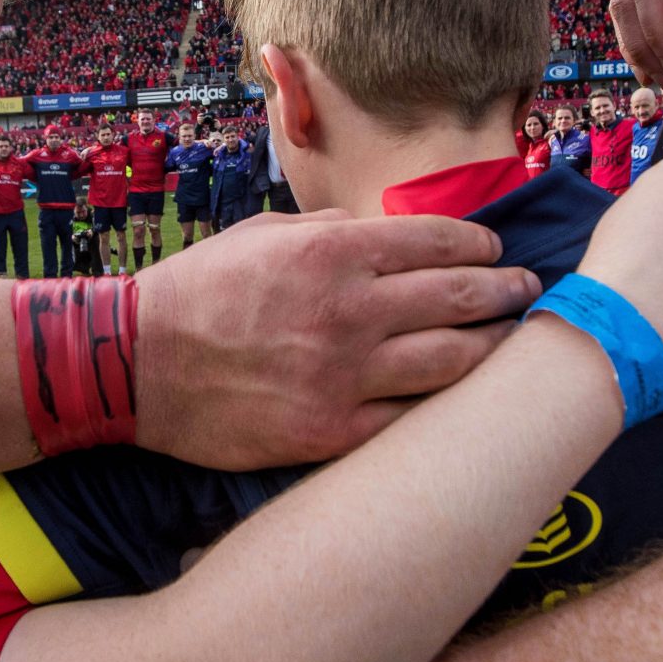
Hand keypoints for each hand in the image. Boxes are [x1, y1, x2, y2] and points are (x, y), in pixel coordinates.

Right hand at [134, 210, 542, 469]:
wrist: (135, 363)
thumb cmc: (198, 290)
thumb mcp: (265, 235)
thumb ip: (333, 231)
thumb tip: (388, 231)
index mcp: (334, 253)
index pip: (439, 239)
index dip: (480, 243)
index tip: (494, 249)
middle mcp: (350, 310)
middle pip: (461, 297)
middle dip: (506, 290)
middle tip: (527, 290)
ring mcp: (344, 375)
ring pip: (453, 360)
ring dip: (494, 346)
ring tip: (515, 340)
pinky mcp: (331, 430)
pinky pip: (411, 418)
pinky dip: (446, 404)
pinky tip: (466, 397)